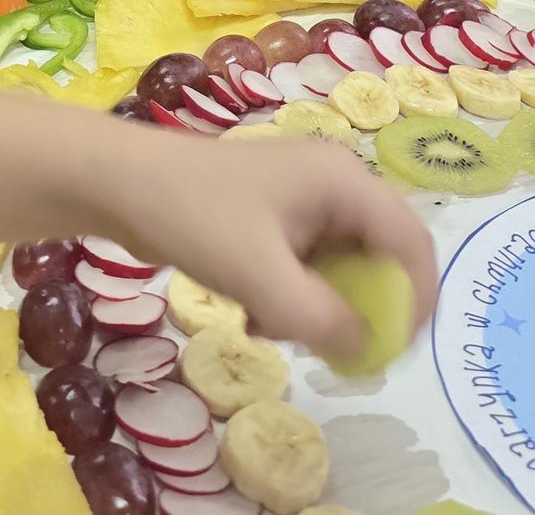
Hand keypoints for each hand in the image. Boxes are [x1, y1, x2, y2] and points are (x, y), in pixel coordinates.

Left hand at [99, 132, 435, 360]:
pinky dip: (289, 298)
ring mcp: (300, 200)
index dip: (417, 297)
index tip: (398, 348)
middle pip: (378, 256)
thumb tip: (363, 350)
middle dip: (359, 308)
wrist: (117, 183)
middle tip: (335, 351)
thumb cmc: (192, 216)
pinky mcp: (271, 217)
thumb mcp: (259, 275)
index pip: (411, 241)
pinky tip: (253, 321)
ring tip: (275, 331)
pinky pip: (304, 267)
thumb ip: (317, 317)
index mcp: (343, 182)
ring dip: (317, 308)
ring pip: (339, 267)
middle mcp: (332, 185)